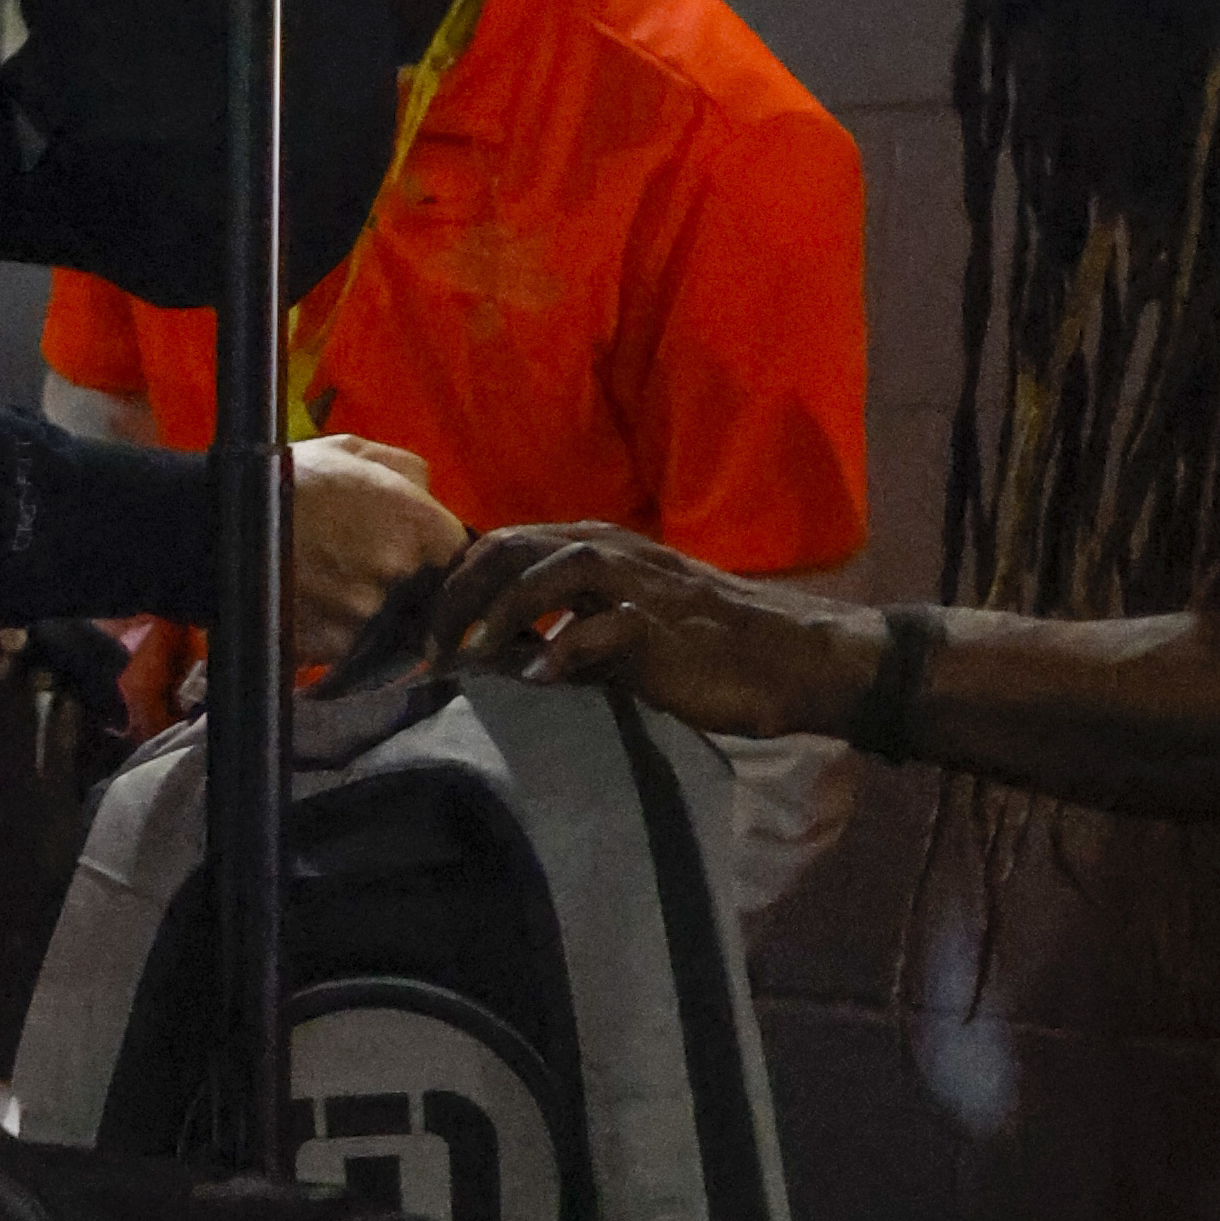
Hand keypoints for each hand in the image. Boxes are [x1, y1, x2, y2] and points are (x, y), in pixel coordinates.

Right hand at [288, 434, 465, 671]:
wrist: (211, 527)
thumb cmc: (283, 480)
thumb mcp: (347, 450)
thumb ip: (402, 468)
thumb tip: (428, 491)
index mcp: (417, 524)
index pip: (460, 555)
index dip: (440, 556)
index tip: (420, 556)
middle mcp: (404, 575)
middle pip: (430, 596)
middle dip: (409, 587)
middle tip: (370, 570)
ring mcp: (371, 617)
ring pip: (391, 626)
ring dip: (373, 614)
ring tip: (334, 590)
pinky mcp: (336, 649)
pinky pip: (353, 648)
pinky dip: (339, 635)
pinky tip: (313, 610)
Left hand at [433, 523, 881, 739]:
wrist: (791, 658)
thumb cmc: (707, 649)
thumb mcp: (626, 634)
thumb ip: (568, 635)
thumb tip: (503, 659)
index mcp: (597, 547)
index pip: (504, 544)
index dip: (456, 584)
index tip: (428, 633)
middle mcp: (611, 552)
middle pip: (511, 548)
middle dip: (460, 594)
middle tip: (431, 646)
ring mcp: (637, 585)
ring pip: (549, 571)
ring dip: (499, 612)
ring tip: (469, 656)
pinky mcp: (662, 627)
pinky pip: (603, 627)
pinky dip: (564, 648)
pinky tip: (540, 675)